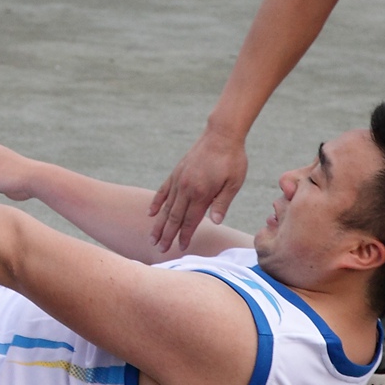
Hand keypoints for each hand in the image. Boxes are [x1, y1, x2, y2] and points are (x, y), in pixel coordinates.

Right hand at [148, 125, 248, 253]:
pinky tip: (150, 213)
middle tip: (160, 250)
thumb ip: (222, 203)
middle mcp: (186, 188)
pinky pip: (163, 190)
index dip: (185, 235)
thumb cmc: (232, 160)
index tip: (180, 248)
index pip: (190, 220)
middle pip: (174, 217)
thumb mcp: (234, 183)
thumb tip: (215, 223)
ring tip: (152, 237)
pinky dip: (156, 202)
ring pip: (166, 206)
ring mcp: (179, 179)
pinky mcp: (177, 172)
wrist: (221, 134)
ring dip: (159, 223)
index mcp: (201, 193)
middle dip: (167, 235)